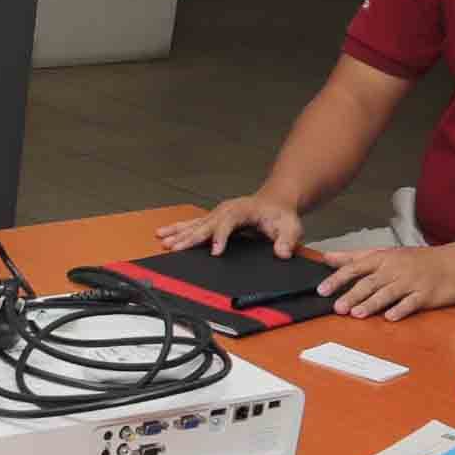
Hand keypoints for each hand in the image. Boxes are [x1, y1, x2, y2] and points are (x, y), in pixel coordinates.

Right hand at [155, 192, 309, 256]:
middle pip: (206, 224)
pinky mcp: (214, 219)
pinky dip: (178, 229)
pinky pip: (193, 224)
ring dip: (179, 233)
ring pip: (196, 224)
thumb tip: (283, 252)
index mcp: (243, 210)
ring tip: (163, 240)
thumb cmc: (281, 215)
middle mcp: (226, 210)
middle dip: (190, 237)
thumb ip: (287, 240)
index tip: (215, 251)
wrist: (275, 202)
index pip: (229, 222)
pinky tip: (164, 234)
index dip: (221, 236)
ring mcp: (218, 213)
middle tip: (176, 248)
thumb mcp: (291, 227)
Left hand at [318, 241, 454, 321]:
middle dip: (352, 294)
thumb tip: (327, 257)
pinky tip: (390, 318)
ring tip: (357, 314)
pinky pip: (411, 303)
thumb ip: (355, 257)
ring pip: (388, 293)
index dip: (338, 278)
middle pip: (370, 282)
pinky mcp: (426, 295)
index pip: (356, 267)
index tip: (322, 289)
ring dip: (372, 303)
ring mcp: (411, 282)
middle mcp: (395, 269)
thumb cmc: (417, 259)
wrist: (454, 262)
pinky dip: (401, 310)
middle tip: (337, 307)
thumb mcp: (386, 252)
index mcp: (384, 258)